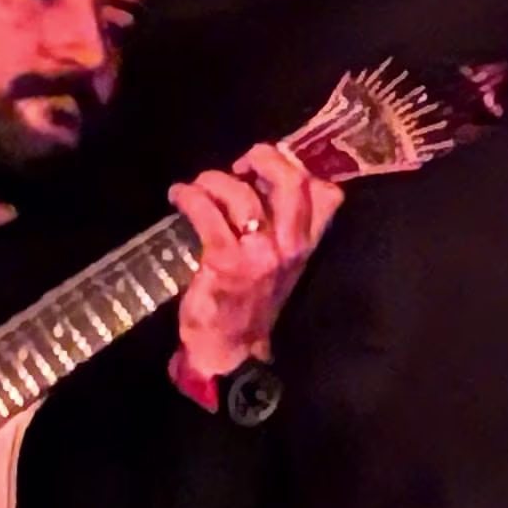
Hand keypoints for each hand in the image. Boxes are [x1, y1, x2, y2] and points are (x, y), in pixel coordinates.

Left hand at [173, 141, 342, 381]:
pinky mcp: (225, 261)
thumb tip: (258, 181)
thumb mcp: (280, 265)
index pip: (327, 195)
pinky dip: (189, 196)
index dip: (301, 168)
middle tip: (241, 164)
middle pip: (293, 182)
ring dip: (213, 180)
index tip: (270, 168)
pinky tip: (179, 197)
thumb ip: (280, 227)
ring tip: (198, 187)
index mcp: (305, 245)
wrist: (228, 348)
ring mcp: (260, 254)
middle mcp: (290, 246)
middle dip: (265, 158)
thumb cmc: (251, 303)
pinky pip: (207, 212)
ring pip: (243, 193)